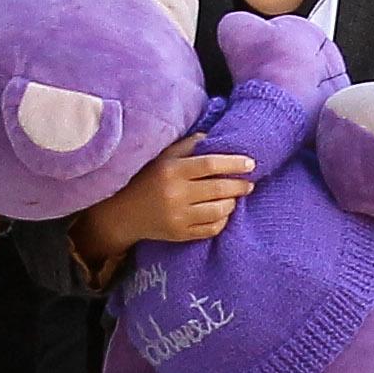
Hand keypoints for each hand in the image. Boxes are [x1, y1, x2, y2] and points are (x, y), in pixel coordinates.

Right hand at [72, 136, 258, 261]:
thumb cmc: (145, 179)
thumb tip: (215, 138)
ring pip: (218, 211)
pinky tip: (222, 212)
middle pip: (218, 189)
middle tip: (249, 183)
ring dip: (232, 203)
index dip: (233, 164)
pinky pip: (211, 229)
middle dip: (239, 186)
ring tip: (234, 197)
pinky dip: (222, 220)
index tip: (251, 164)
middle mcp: (175, 195)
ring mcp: (178, 217)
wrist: (122, 213)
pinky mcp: (180, 234)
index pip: (210, 165)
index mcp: (171, 171)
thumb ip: (188, 146)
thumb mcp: (162, 157)